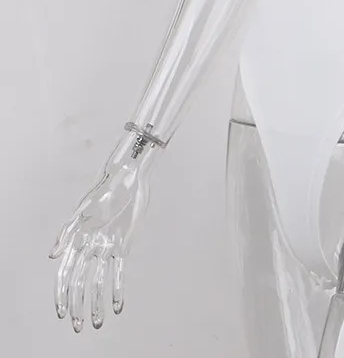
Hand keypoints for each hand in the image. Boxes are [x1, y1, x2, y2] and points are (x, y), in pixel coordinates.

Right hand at [49, 132, 157, 331]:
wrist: (129, 178)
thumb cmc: (105, 189)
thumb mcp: (85, 208)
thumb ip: (68, 232)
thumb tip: (52, 256)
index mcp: (76, 241)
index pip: (66, 275)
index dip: (63, 295)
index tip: (63, 314)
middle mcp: (89, 247)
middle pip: (82, 283)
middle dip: (80, 306)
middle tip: (81, 326)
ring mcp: (106, 247)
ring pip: (99, 281)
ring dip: (98, 302)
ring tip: (98, 323)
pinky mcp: (122, 245)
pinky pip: (119, 271)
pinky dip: (117, 289)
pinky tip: (118, 306)